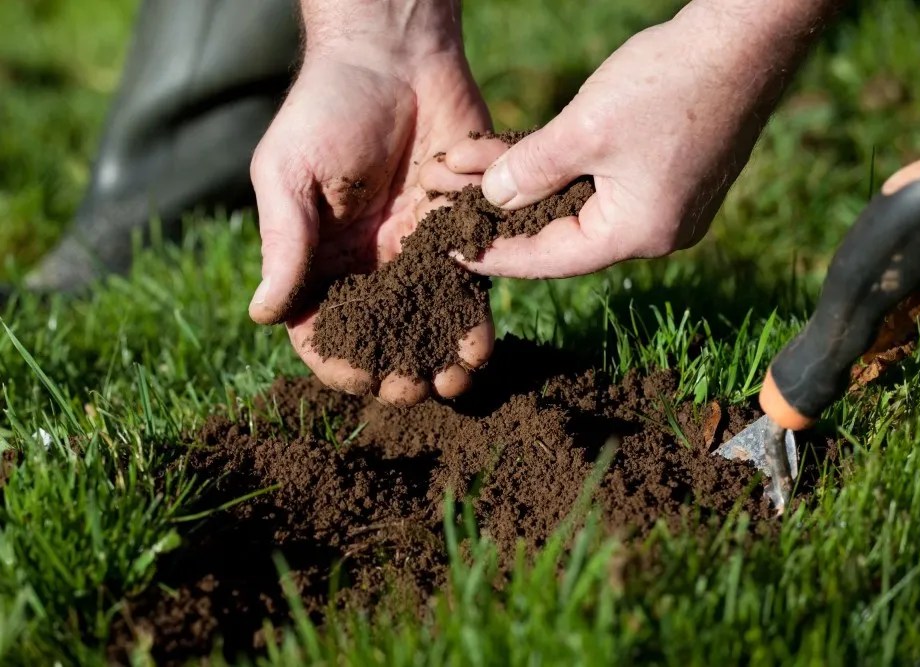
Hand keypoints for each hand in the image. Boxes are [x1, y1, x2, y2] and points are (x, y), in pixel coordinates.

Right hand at [249, 48, 493, 405]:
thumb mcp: (289, 174)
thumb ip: (283, 244)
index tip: (358, 377)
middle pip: (381, 335)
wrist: (393, 54)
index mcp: (317, 255)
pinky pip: (468, 284)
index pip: (321, 326)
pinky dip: (473, 318)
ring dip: (440, 357)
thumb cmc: (326, 107)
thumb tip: (262, 316)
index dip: (337, 359)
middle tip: (413, 391)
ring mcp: (414, 249)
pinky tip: (481, 343)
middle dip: (396, 370)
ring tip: (455, 381)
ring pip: (428, 321)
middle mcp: (366, 262)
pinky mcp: (458, 229)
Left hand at [432, 0, 834, 277]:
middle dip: (505, 215)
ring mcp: (668, 205)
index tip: (450, 249)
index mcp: (639, 234)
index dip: (495, 253)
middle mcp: (657, 232)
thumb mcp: (584, 130)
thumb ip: (530, 170)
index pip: (550, 259)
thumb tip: (492, 198)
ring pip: (580, 206)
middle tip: (452, 211)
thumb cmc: (669, 83)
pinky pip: (603, 186)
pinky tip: (525, 158)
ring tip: (476, 175)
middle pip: (563, 234)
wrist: (743, 40)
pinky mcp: (671, 176)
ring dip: (530, 187)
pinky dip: (564, 172)